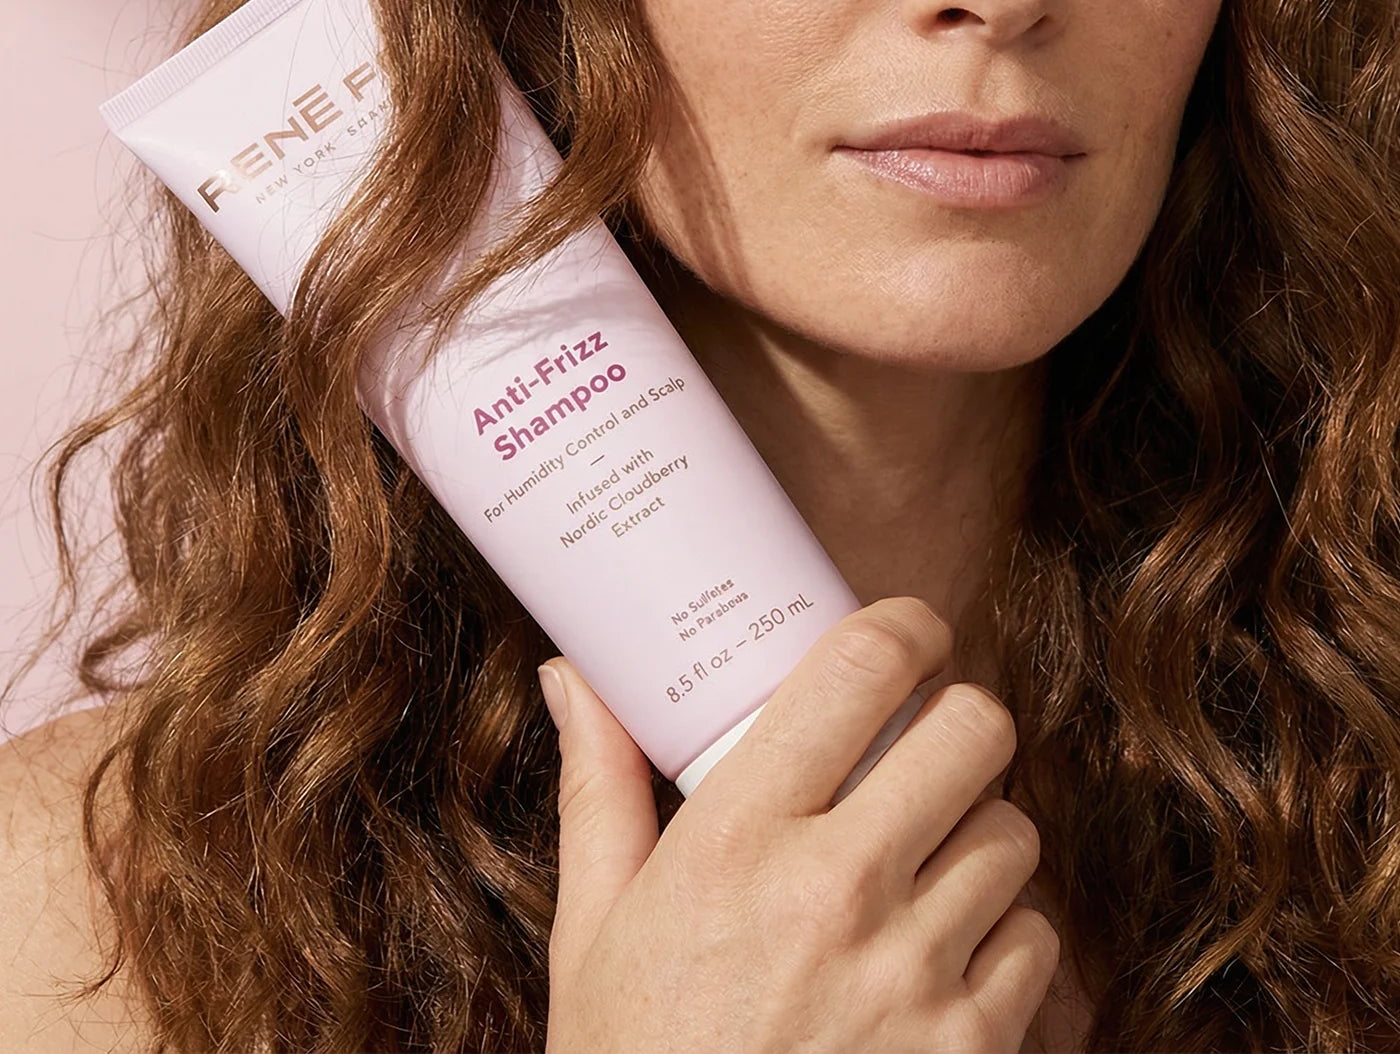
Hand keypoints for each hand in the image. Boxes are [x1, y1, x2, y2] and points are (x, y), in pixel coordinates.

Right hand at [540, 594, 1059, 1051]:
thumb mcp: (593, 928)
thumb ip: (598, 789)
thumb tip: (574, 679)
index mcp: (737, 839)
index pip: (859, 670)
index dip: (905, 626)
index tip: (908, 630)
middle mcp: (836, 891)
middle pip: (974, 731)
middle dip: (959, 720)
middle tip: (925, 745)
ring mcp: (913, 977)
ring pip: (1014, 833)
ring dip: (978, 832)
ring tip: (925, 858)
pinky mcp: (968, 1052)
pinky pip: (1035, 942)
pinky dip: (1004, 937)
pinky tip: (943, 954)